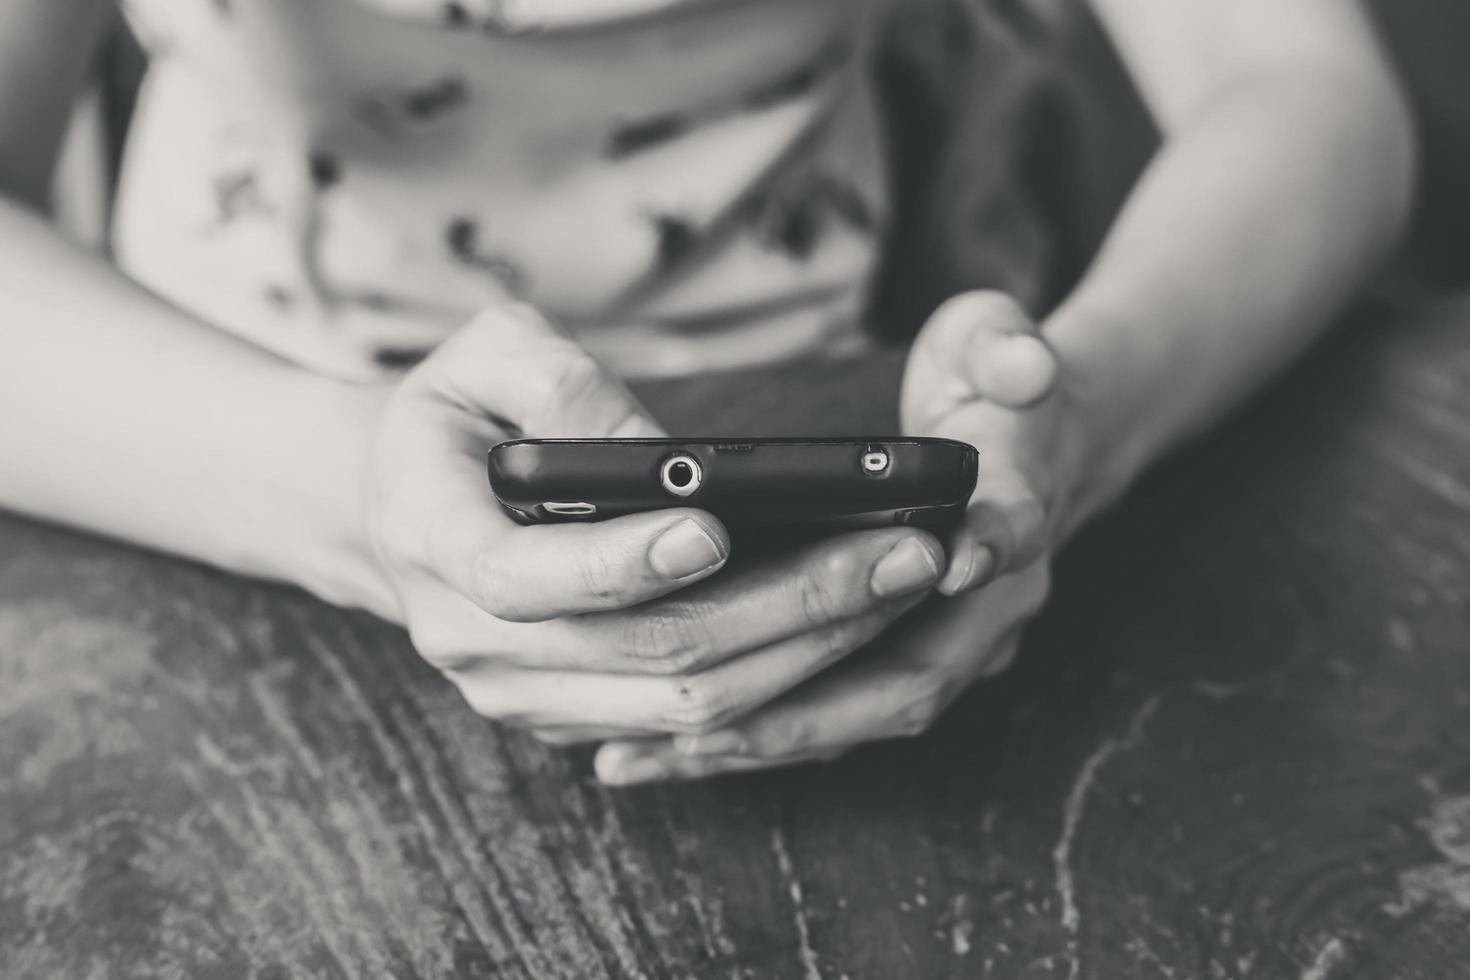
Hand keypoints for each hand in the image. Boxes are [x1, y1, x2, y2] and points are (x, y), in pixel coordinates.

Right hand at [367, 304, 949, 739]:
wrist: (402, 507)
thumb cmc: (455, 416)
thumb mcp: (482, 355)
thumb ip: (559, 383)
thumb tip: (663, 456)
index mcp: (436, 544)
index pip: (532, 582)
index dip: (628, 565)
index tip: (722, 528)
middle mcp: (474, 644)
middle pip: (650, 658)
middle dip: (788, 608)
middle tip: (900, 553)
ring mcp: (525, 696)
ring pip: (688, 710)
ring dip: (809, 651)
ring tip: (902, 582)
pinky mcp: (575, 718)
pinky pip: (692, 726)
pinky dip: (784, 682)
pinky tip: (856, 625)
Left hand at [592, 292, 1077, 780]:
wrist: (1027, 442)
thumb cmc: (989, 381)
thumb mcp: (1001, 343)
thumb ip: (1009, 351)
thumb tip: (1023, 368)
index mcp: (1017, 514)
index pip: (993, 550)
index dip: (929, 577)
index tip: (863, 600)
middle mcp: (993, 599)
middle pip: (916, 676)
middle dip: (817, 703)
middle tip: (709, 724)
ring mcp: (958, 640)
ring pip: (873, 711)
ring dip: (778, 735)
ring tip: (664, 750)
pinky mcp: (912, 657)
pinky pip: (843, 714)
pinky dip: (774, 732)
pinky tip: (683, 747)